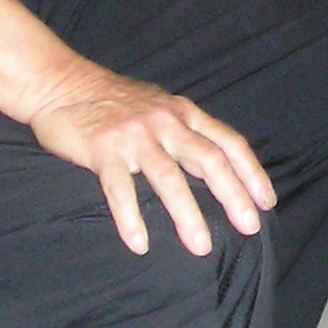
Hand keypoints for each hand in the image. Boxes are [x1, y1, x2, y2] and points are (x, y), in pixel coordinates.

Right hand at [28, 60, 274, 256]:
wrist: (60, 82)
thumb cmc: (112, 100)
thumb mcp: (158, 107)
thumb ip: (185, 132)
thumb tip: (217, 165)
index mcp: (183, 112)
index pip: (228, 142)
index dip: (250, 171)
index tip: (267, 202)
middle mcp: (165, 122)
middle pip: (208, 159)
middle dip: (233, 194)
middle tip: (249, 227)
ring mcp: (135, 135)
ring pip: (169, 177)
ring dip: (187, 214)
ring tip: (200, 246)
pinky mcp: (103, 149)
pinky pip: (120, 189)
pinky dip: (130, 218)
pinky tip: (139, 244)